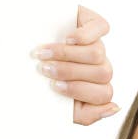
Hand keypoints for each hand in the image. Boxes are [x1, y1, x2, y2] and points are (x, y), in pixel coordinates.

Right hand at [30, 4, 117, 124]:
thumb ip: (86, 115)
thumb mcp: (58, 105)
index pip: (104, 95)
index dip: (79, 91)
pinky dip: (84, 35)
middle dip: (69, 72)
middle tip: (44, 69)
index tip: (53, 87)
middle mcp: (100, 67)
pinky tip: (67, 38)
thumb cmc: (40, 82)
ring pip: (98, 53)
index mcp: (96, 88)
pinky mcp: (93, 22)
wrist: (23, 46)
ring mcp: (98, 44)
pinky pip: (101, 27)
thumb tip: (114, 108)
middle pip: (102, 74)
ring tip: (44, 54)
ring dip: (67, 55)